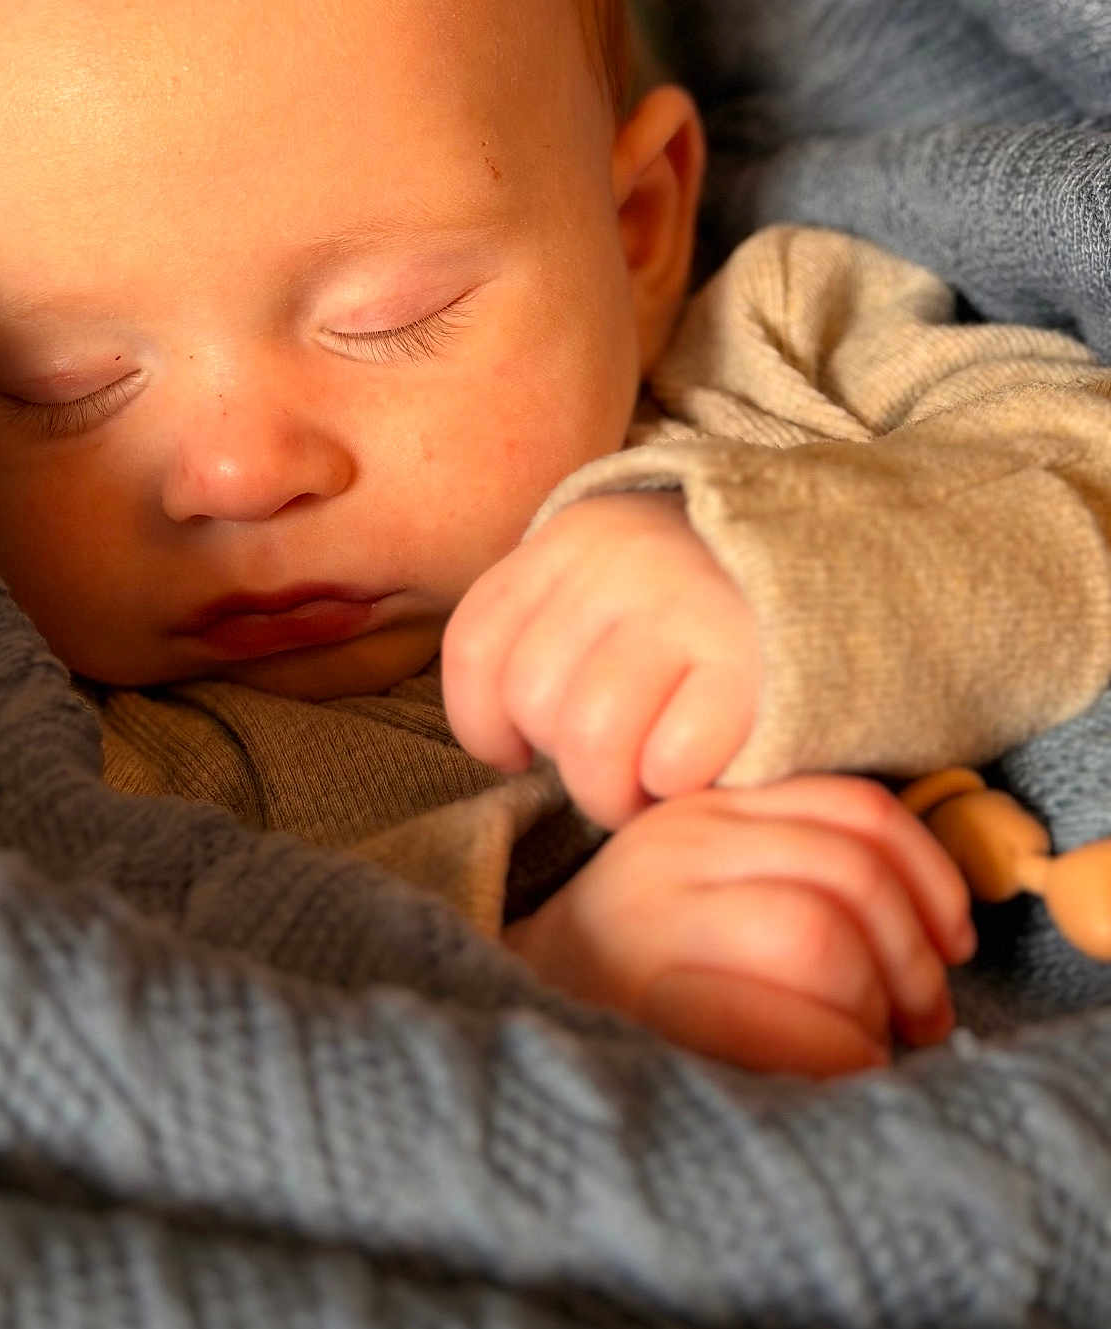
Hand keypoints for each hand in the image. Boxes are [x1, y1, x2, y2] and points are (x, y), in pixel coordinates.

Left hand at [443, 491, 760, 826]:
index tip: (515, 753)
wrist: (853, 572)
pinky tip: (703, 767)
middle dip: (562, 759)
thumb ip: (548, 627)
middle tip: (612, 764)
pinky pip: (671, 766)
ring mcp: (686, 608)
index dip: (480, 723)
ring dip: (613, 792)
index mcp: (574, 536)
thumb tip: (495, 736)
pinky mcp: (750, 669)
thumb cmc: (709, 603)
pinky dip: (679, 786)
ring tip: (646, 785)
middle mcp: (621, 561)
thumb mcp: (616, 579)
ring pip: (591, 744)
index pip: (474, 647)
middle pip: (532, 701)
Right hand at [503, 775, 975, 1076]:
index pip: (852, 806)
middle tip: (920, 1018)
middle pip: (850, 872)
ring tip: (865, 1045)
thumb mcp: (709, 878)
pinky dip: (839, 1055)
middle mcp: (675, 846)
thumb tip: (931, 917)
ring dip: (871, 1009)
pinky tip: (836, 1073)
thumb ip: (791, 860)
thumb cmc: (639, 961)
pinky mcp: (646, 1004)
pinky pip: (784, 1023)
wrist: (514, 1010)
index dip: (930, 876)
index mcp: (705, 807)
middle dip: (912, 958)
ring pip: (817, 938)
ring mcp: (652, 922)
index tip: (950, 943)